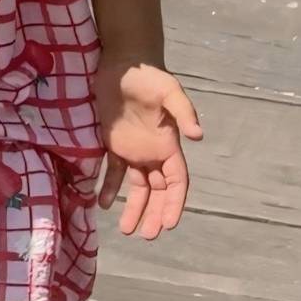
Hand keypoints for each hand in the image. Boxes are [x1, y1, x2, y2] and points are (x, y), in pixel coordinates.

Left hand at [95, 56, 202, 239]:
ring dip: (134, 208)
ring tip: (128, 230)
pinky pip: (112, 172)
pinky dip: (108, 188)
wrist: (123, 64)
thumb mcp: (169, 91)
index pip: (177, 182)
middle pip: (158, 191)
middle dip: (155, 214)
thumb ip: (184, 112)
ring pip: (137, 187)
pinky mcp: (113, 144)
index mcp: (169, 145)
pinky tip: (102, 204)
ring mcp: (133, 150)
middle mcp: (153, 152)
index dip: (175, 203)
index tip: (169, 223)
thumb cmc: (149, 77)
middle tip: (148, 235)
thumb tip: (198, 136)